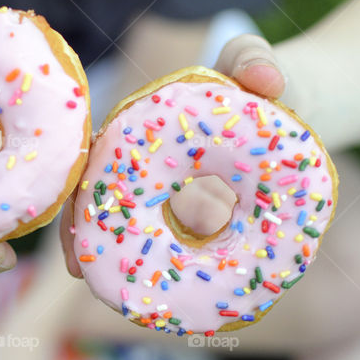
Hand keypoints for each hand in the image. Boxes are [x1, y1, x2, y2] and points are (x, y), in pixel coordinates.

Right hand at [61, 33, 286, 277]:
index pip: (99, 152)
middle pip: (103, 196)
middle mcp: (146, 158)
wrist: (288, 101)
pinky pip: (168, 240)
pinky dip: (152, 267)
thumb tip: (268, 81)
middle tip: (77, 270)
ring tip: (106, 294)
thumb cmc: (259, 79)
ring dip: (112, 257)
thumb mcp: (257, 62)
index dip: (80, 182)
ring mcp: (168, 188)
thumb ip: (256, 61)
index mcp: (145, 121)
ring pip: (130, 224)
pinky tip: (151, 297)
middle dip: (83, 231)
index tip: (70, 208)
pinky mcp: (195, 213)